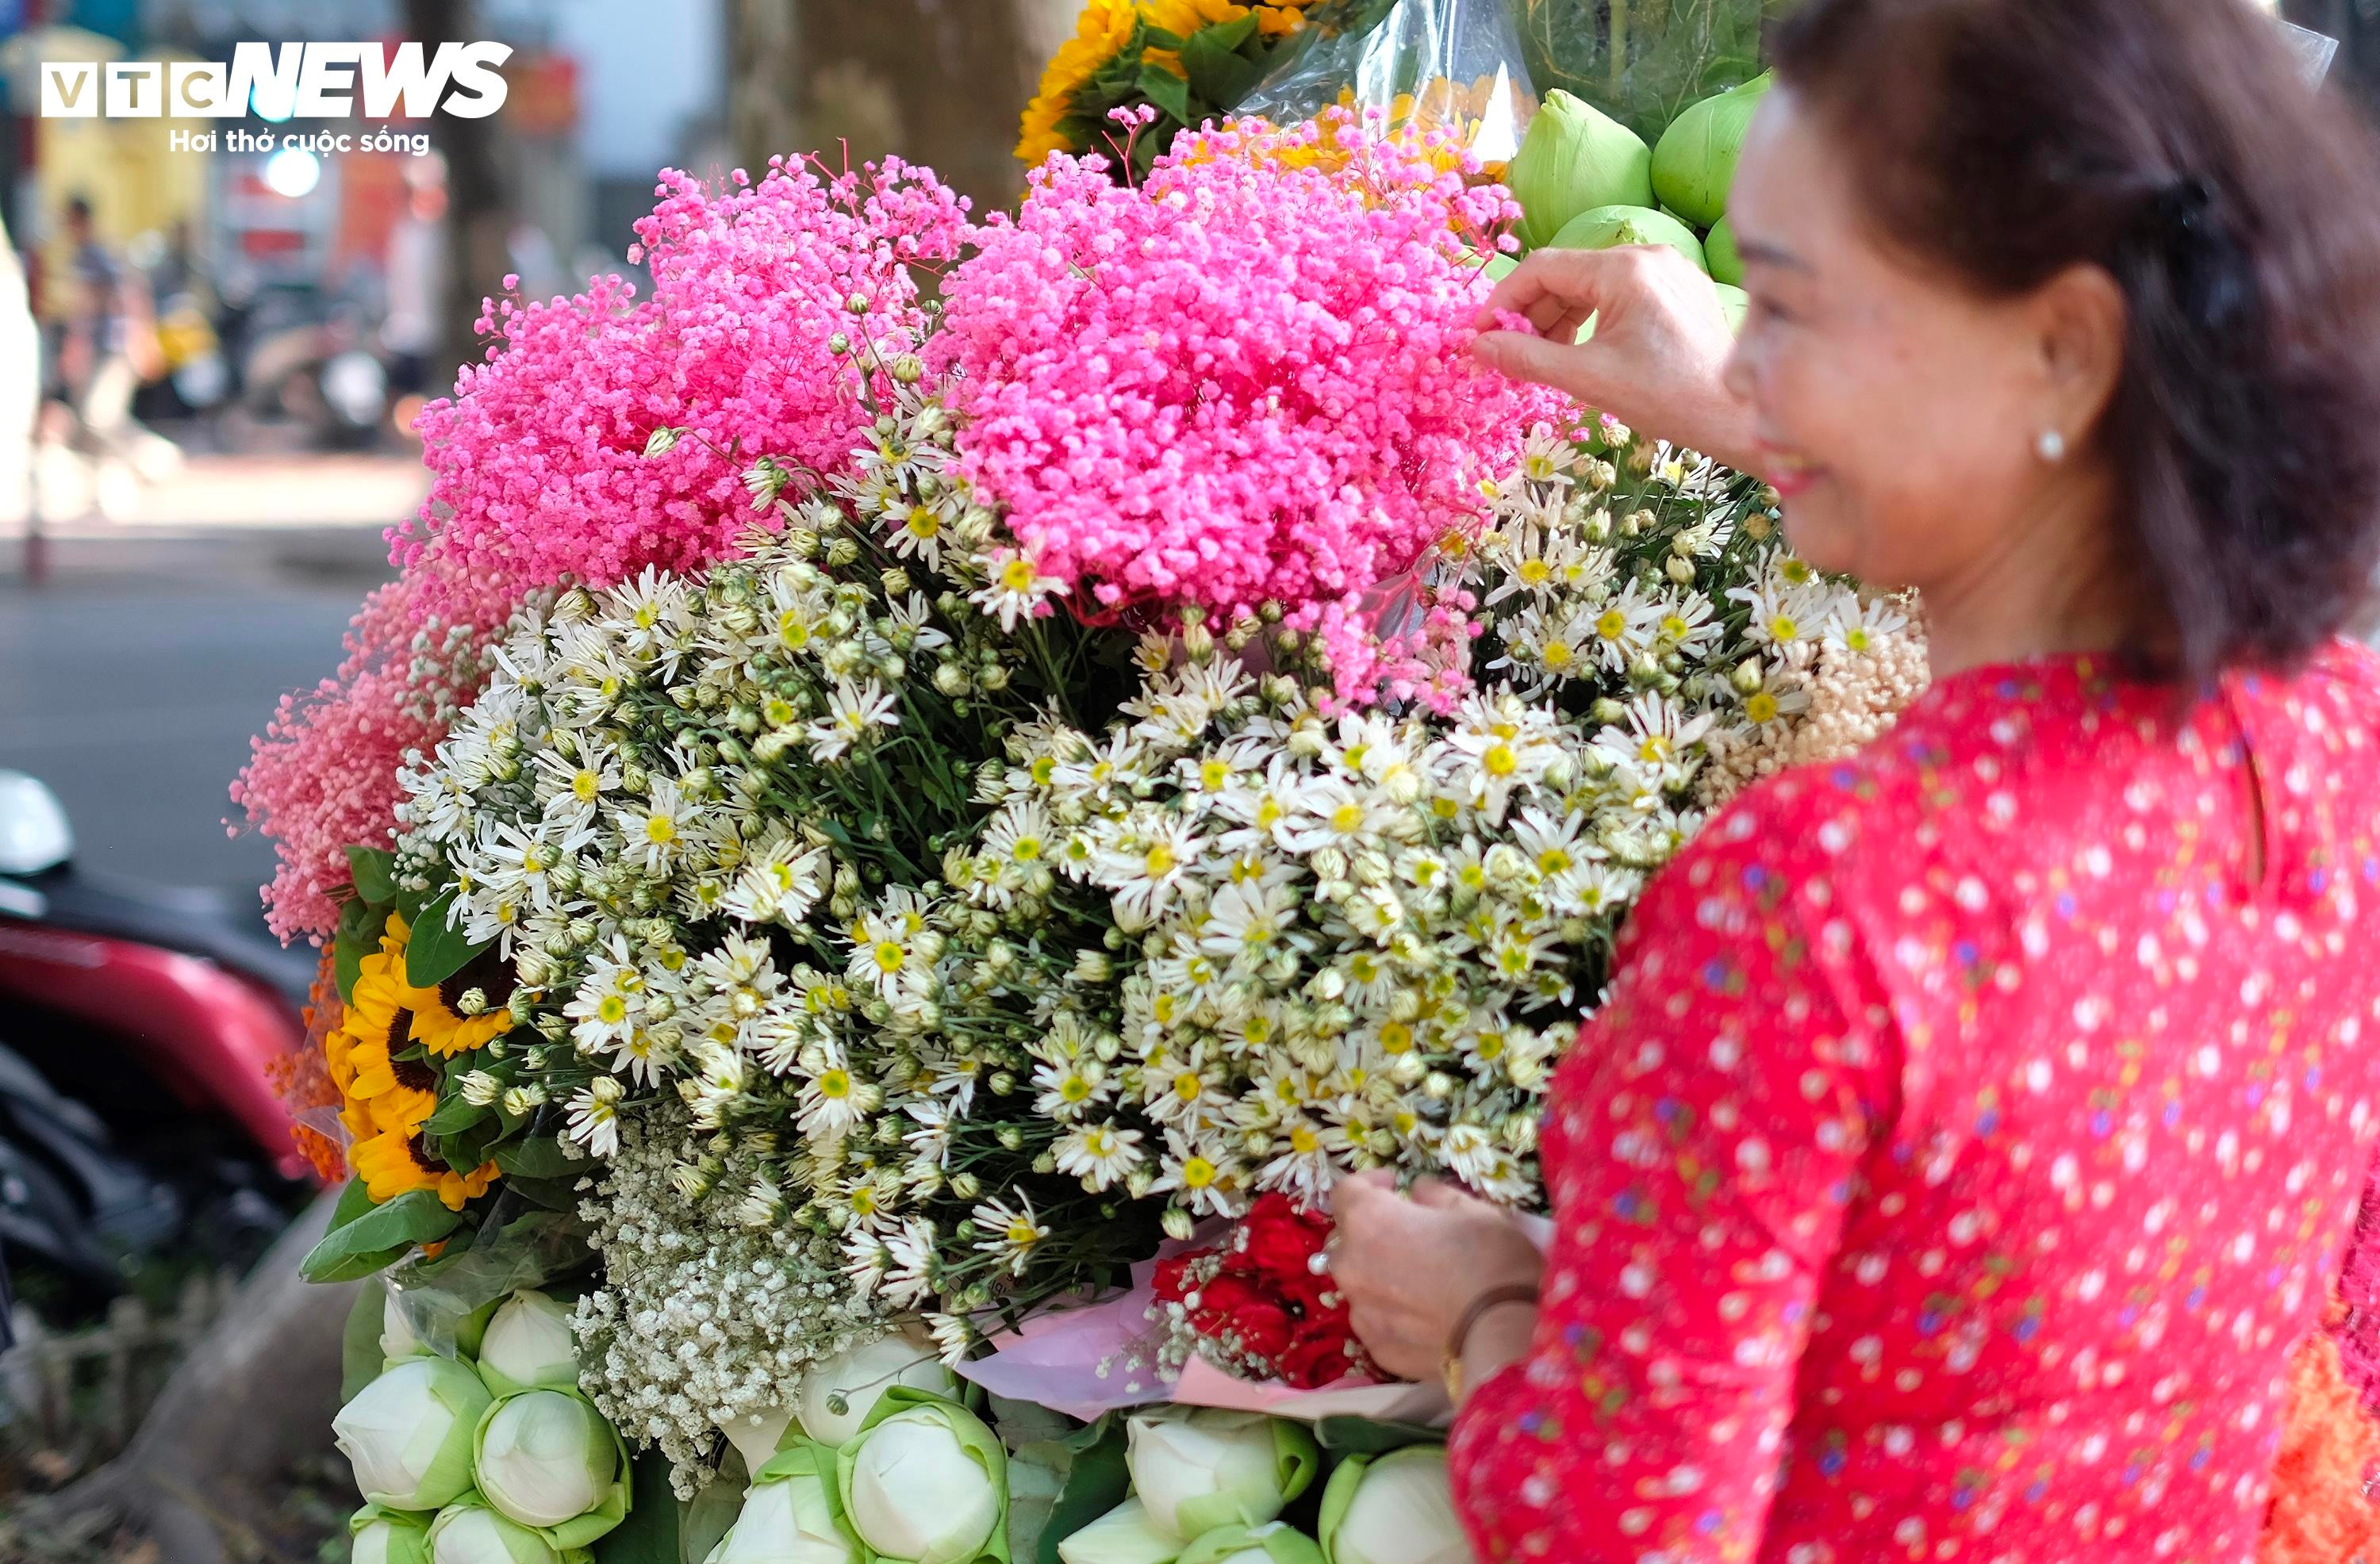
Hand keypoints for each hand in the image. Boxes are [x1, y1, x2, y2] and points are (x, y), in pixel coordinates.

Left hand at [1328, 1170, 1543, 1383]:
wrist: (1507, 1334)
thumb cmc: (1492, 1260)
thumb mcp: (1472, 1211)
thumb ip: (1435, 1196)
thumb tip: (1419, 1191)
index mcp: (1369, 1222)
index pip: (1346, 1192)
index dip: (1369, 1184)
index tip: (1393, 1186)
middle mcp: (1352, 1266)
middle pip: (1346, 1241)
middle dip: (1370, 1233)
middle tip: (1407, 1235)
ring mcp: (1362, 1312)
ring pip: (1358, 1285)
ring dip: (1378, 1276)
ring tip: (1418, 1282)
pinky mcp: (1379, 1348)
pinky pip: (1376, 1322)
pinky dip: (1392, 1314)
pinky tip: (1425, 1317)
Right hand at [1473, 245, 1759, 472]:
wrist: (1740, 416)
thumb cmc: (1669, 398)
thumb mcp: (1587, 379)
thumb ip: (1527, 358)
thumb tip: (1478, 349)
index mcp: (1624, 269)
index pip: (1542, 268)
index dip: (1503, 301)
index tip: (1480, 336)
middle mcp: (1646, 256)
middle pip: (1566, 274)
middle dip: (1530, 315)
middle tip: (1506, 354)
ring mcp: (1666, 270)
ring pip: (1591, 285)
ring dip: (1558, 319)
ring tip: (1541, 359)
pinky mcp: (1678, 289)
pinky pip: (1619, 294)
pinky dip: (1590, 319)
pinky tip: (1579, 351)